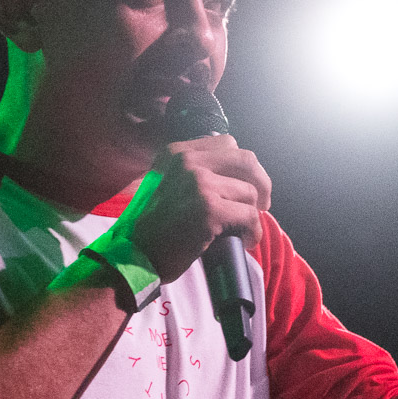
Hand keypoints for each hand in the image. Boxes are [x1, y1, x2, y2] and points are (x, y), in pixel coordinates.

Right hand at [119, 135, 271, 282]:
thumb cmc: (155, 227)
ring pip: (249, 193)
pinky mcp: (209, 210)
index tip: (245, 185)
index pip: (228, 143)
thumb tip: (237, 176)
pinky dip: (253, 232)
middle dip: (261, 183)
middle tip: (262, 204)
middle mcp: (187, 162)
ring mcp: (198, 184)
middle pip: (247, 160)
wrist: (135, 255)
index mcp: (176, 152)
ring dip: (252, 214)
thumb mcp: (168, 184)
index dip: (243, 166)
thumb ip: (195, 172)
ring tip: (244, 231)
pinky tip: (246, 241)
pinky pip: (249, 216)